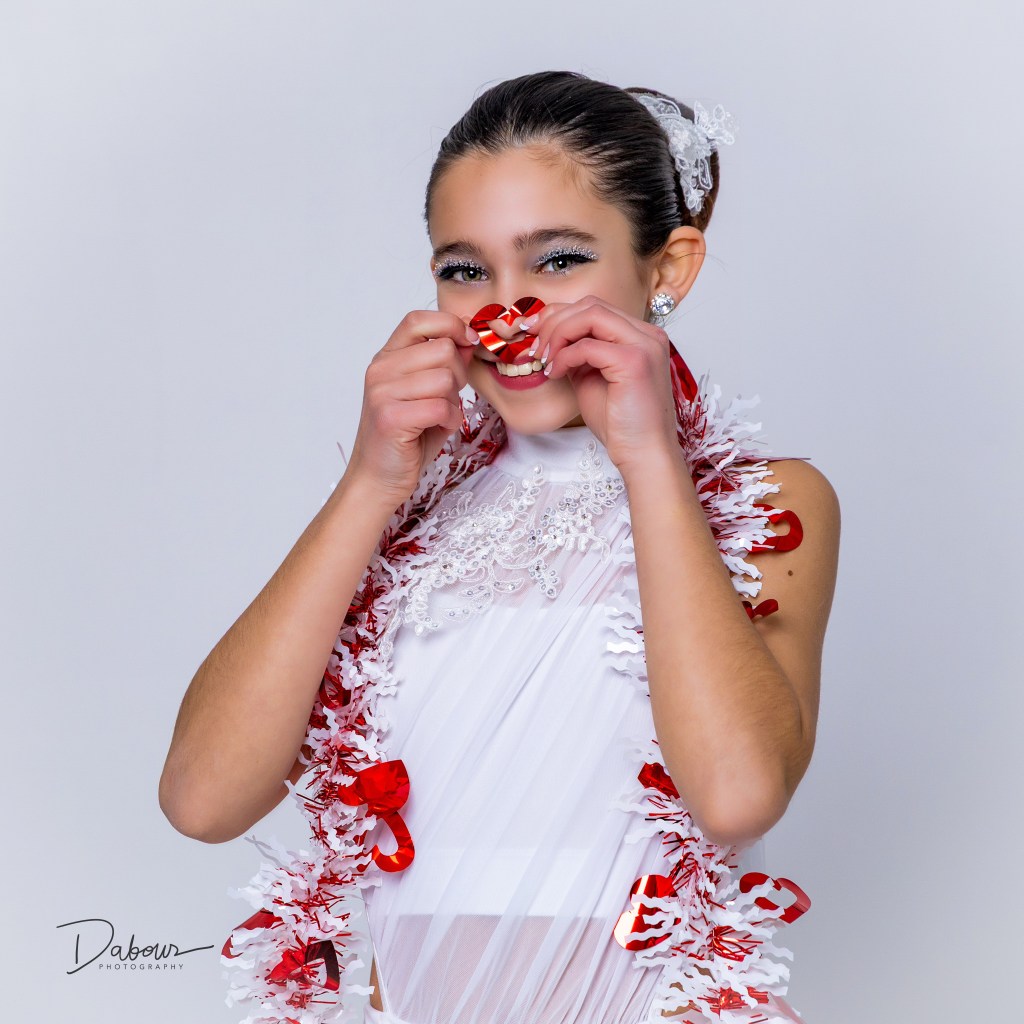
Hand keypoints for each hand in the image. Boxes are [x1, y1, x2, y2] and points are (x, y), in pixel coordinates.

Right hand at [346, 310, 478, 506]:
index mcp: (387, 358)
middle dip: (459, 375)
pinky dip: (450, 420)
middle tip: (449, 397)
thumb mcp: (428, 394)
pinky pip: (441, 406)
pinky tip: (439, 427)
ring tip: (440, 416)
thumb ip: (446, 366)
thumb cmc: (405, 439)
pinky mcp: (390, 418)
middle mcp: (380, 370)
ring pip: (445, 378)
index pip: (418, 320)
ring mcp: (382, 393)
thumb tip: (469, 338)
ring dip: (454, 401)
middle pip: (443, 350)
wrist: (378, 479)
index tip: (468, 341)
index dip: (451, 325)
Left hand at [527, 295, 680, 473]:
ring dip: (557, 333)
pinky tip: (556, 373)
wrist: (643, 455)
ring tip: (543, 359)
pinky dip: (564, 356)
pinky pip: (587, 345)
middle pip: (591, 305)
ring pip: (590, 314)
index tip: (533, 331)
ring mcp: (644, 345)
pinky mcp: (635, 361)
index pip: (595, 308)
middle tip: (533, 346)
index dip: (559, 314)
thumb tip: (551, 339)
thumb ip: (577, 354)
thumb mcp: (591, 379)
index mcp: (641, 336)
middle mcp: (648, 334)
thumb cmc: (620, 425)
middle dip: (554, 320)